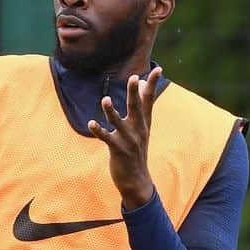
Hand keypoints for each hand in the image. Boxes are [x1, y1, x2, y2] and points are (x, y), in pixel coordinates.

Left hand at [87, 66, 162, 210]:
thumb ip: (141, 109)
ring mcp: (128, 140)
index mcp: (144, 123)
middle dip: (134, 92)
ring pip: (118, 122)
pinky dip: (98, 130)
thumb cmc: (136, 152)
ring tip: (106, 100)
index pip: (149, 100)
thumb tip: (141, 87)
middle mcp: (138, 129)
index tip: (157, 68)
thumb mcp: (141, 130)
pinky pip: (107, 138)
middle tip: (134, 77)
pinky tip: (91, 123)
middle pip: (136, 107)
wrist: (137, 181)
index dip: (152, 84)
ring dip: (111, 111)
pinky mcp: (118, 150)